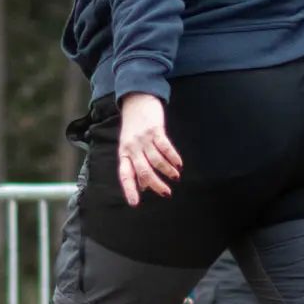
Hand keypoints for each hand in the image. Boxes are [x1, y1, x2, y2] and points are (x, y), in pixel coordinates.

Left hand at [116, 92, 182, 206]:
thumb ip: (136, 165)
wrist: (136, 100)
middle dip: (156, 184)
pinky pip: (165, 147)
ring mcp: (143, 139)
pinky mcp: (155, 129)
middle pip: (144, 171)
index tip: (135, 203)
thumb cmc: (133, 127)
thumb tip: (144, 187)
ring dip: (167, 171)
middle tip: (166, 193)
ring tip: (175, 177)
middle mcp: (132, 148)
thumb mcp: (129, 146)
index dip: (130, 189)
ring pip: (156, 161)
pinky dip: (173, 157)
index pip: (125, 175)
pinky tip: (179, 164)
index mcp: (124, 154)